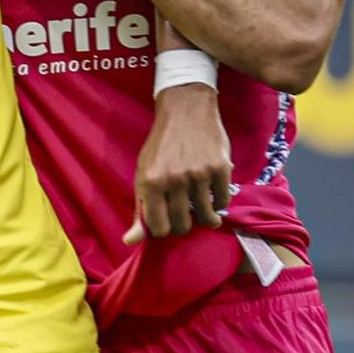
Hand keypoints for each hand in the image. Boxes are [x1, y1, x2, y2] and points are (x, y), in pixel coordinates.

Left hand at [123, 86, 235, 242]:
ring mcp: (199, 174)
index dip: (163, 228)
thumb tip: (130, 242)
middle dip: (183, 223)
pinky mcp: (220, 168)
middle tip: (184, 211)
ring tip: (202, 207)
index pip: (158, 228)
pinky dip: (219, 203)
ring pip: (205, 217)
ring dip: (205, 216)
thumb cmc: (162, 145)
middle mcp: (175, 180)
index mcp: (152, 182)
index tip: (166, 220)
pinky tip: (213, 195)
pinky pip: (223, 202)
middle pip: (182, 226)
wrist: (186, 110)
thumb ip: (140, 209)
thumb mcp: (144, 174)